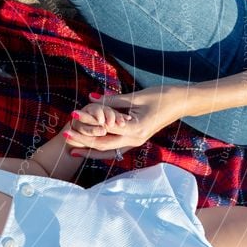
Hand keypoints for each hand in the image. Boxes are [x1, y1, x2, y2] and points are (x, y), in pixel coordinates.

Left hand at [65, 87, 185, 159]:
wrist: (181, 103)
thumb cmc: (161, 96)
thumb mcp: (135, 96)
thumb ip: (111, 100)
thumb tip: (90, 98)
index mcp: (135, 128)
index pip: (105, 128)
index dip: (87, 122)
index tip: (72, 115)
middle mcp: (134, 140)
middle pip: (103, 145)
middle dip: (83, 141)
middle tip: (65, 136)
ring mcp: (135, 142)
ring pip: (108, 151)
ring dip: (90, 150)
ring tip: (72, 148)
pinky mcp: (135, 140)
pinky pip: (115, 148)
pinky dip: (101, 149)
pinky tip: (89, 148)